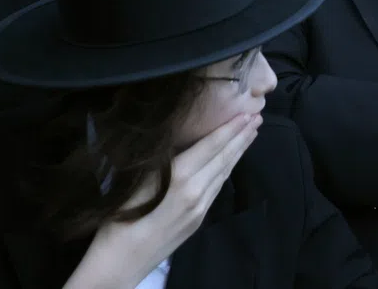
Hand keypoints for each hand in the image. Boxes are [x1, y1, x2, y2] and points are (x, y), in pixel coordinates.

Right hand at [66, 113, 260, 288]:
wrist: (120, 264)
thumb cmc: (120, 217)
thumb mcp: (137, 179)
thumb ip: (163, 159)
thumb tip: (181, 137)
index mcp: (181, 177)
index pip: (212, 146)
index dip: (230, 128)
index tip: (247, 113)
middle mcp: (196, 192)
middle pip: (224, 159)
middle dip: (241, 137)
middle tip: (258, 118)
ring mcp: (200, 209)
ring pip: (223, 174)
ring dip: (238, 152)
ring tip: (250, 134)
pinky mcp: (198, 221)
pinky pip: (217, 189)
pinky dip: (227, 170)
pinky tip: (230, 162)